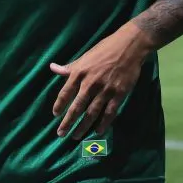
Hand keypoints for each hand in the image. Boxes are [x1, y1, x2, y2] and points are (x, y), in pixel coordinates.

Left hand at [49, 24, 153, 140]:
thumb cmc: (105, 49)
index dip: (59, 105)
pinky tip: (97, 131)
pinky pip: (109, 112)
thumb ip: (70, 67)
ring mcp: (105, 90)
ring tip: (76, 136)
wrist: (130, 45)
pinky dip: (103, 123)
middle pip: (77, 107)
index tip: (55, 114)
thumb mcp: (85, 56)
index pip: (65, 93)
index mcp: (80, 72)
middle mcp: (90, 83)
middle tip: (61, 133)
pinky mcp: (119, 94)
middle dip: (68, 122)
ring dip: (83, 126)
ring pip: (92, 113)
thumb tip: (52, 68)